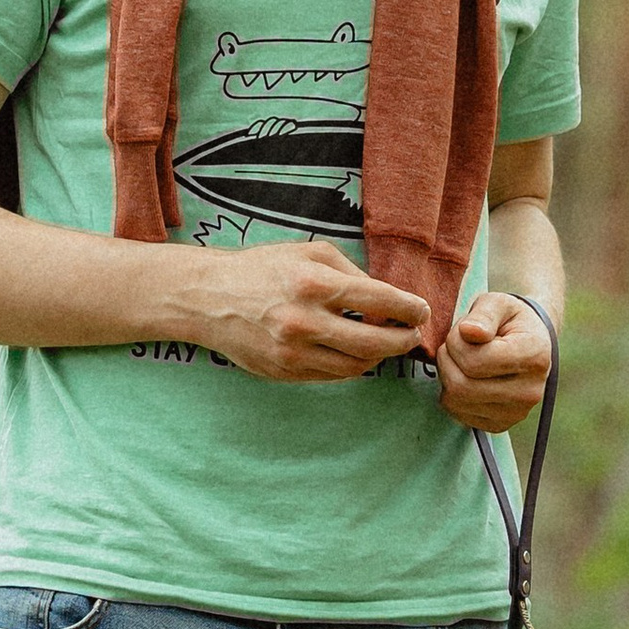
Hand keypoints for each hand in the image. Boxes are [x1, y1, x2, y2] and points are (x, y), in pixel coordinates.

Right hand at [187, 236, 429, 382]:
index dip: (410, 308)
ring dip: (380, 357)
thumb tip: (388, 298)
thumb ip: (351, 271)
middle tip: (413, 334)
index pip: (379, 301)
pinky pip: (332, 375)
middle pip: (375, 343)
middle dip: (403, 340)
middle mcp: (304, 321)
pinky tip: (357, 353)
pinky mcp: (284, 372)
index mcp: (313, 284)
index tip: (421, 310)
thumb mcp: (308, 252)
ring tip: (386, 344)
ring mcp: (293, 352)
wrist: (207, 298)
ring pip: (357, 366)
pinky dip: (352, 366)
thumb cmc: (262, 268)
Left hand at [437, 288, 552, 429]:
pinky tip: (465, 377)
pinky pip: (458, 414)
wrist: (528, 344)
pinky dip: (452, 394)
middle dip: (447, 360)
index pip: (475, 361)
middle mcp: (530, 392)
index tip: (462, 330)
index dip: (456, 342)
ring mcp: (516, 413)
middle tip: (454, 345)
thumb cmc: (509, 320)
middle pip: (462, 386)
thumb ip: (483, 314)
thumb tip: (468, 332)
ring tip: (460, 359)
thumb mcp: (498, 304)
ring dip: (447, 376)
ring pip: (456, 401)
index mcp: (534, 357)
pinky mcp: (500, 425)